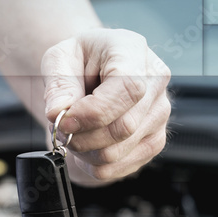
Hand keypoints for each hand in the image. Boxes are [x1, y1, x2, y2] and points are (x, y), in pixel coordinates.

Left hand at [42, 28, 170, 185]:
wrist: (90, 71)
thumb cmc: (77, 62)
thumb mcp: (58, 59)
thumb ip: (58, 85)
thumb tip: (58, 113)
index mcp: (132, 50)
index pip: (127, 88)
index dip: (93, 113)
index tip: (64, 121)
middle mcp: (154, 81)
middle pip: (124, 126)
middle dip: (82, 137)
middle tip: (60, 129)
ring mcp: (159, 113)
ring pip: (119, 151)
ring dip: (84, 151)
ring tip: (72, 134)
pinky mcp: (154, 139)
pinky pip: (121, 167)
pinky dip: (94, 164)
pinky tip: (86, 146)